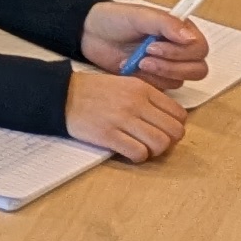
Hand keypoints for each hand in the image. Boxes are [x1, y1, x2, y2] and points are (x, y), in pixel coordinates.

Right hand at [61, 66, 189, 161]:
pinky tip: (129, 152)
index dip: (175, 126)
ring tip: (143, 148)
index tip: (163, 130)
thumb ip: (147, 97)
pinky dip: (138, 157)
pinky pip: (138, 153)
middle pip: (174, 131)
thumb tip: (165, 119)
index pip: (179, 114)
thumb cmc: (93, 91)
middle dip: (169, 141)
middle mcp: (137, 103)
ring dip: (155, 151)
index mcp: (143, 89)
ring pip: (160, 144)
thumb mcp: (125, 83)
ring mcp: (123, 120)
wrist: (61, 95)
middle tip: (155, 143)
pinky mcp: (108, 135)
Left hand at [78, 0, 206, 87]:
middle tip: (145, 58)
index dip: (181, 52)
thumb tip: (191, 38)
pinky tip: (130, 68)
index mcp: (181, 31)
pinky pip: (161, 89)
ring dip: (158, 73)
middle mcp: (179, 50)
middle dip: (172, 67)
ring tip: (136, 62)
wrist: (89, 33)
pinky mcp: (153, 79)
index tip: (153, 46)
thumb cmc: (115, 20)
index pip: (200, 49)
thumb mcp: (140, 16)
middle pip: (197, 70)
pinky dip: (146, 80)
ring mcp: (167, 67)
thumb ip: (167, 24)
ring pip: (179, 81)